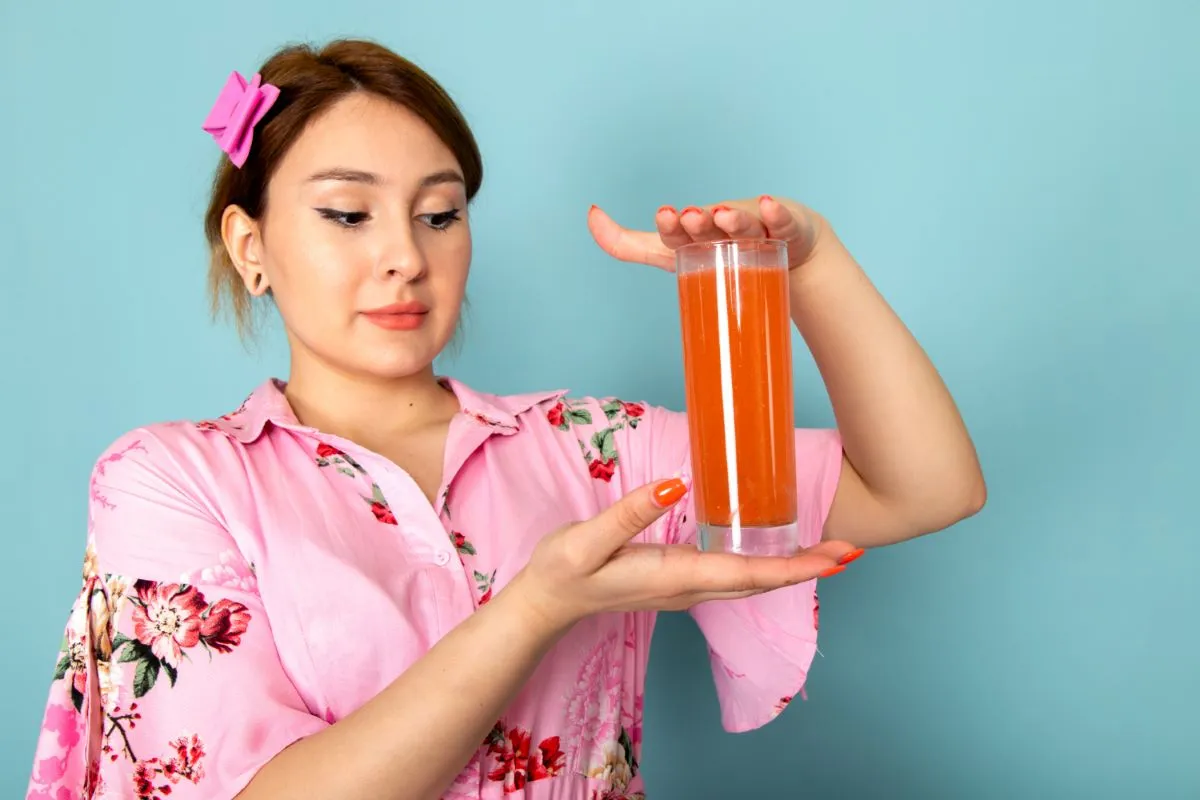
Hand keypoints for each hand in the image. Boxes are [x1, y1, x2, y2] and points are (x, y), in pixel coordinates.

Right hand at [509, 478, 860, 629]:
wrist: (545, 605)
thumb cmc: (563, 572)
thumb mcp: (586, 540)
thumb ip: (630, 514)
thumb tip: (675, 485)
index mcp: (676, 578)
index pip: (750, 573)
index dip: (797, 566)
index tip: (837, 557)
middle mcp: (690, 589)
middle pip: (762, 581)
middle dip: (809, 567)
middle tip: (853, 549)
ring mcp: (686, 589)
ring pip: (751, 580)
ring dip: (792, 567)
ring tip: (829, 550)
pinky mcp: (679, 581)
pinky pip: (735, 575)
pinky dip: (766, 564)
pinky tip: (777, 549)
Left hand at [586, 195, 832, 271]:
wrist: (782, 257)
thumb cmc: (718, 254)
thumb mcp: (668, 255)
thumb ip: (626, 243)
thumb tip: (590, 214)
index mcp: (694, 236)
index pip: (678, 233)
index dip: (670, 226)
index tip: (664, 216)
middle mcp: (722, 229)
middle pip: (709, 227)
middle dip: (697, 222)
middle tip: (689, 216)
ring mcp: (756, 230)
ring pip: (745, 226)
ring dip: (733, 219)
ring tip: (723, 215)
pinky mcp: (786, 232)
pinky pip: (783, 225)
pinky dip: (777, 216)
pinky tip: (769, 206)